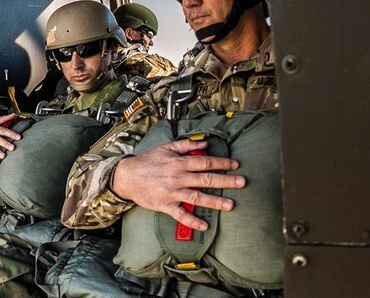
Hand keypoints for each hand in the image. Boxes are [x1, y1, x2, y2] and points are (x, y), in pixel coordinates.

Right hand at [110, 139, 244, 230]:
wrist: (127, 176)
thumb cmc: (147, 161)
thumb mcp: (166, 147)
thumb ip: (185, 145)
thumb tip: (204, 144)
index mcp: (178, 163)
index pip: (204, 162)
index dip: (221, 163)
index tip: (235, 165)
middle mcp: (178, 178)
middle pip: (205, 179)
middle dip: (225, 181)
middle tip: (242, 182)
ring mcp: (172, 193)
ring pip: (197, 197)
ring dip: (215, 201)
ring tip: (230, 204)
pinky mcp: (165, 205)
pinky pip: (180, 215)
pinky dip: (192, 221)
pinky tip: (204, 225)